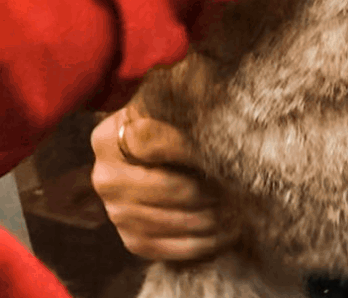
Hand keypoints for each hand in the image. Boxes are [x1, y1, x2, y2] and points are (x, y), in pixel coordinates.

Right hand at [90, 107, 234, 259]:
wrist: (155, 156)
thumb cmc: (171, 125)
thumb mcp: (174, 103)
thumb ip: (189, 98)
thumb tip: (219, 113)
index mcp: (111, 138)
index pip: (152, 142)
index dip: (191, 147)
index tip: (225, 151)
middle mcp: (105, 177)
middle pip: (166, 187)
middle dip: (208, 189)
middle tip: (242, 186)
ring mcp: (115, 212)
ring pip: (170, 220)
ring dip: (210, 219)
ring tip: (241, 210)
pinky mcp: (131, 240)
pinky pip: (168, 249)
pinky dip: (200, 244)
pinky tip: (225, 233)